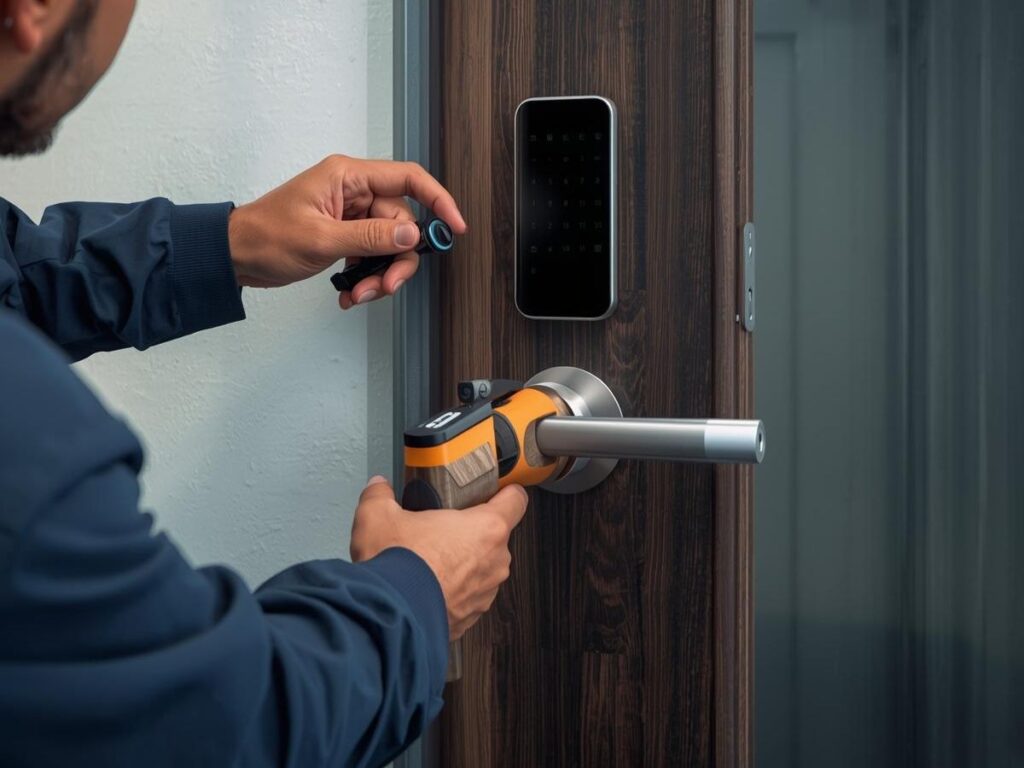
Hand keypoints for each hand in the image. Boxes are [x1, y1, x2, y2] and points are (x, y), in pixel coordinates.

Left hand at [228, 155, 466, 307]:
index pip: (408, 179)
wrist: (233, 255)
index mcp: (348, 177)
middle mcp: (353, 192)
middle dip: (395, 260)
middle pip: (401, 223)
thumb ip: (370, 237)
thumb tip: (411, 235)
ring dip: (379, 274)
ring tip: (359, 293)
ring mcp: (350, 216)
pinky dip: (365, 277)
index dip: (438, 200)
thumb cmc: (264, 235)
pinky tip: (349, 293)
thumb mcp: (321, 239)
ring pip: (388, 245)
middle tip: (384, 285)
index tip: (454, 227)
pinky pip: (370, 256)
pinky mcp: (344, 236)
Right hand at [350, 477, 528, 639]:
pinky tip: (427, 587)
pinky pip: (468, 596)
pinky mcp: (472, 618)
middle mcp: (495, 561)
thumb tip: (378, 488)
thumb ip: (380, 495)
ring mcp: (486, 593)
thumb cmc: (397, 565)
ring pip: (482, 569)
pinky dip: (453, 592)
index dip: (505, 493)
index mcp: (486, 528)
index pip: (516, 501)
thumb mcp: (378, 517)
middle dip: (470, 533)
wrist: (389, 618)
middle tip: (441, 530)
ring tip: (430, 562)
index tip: (494, 492)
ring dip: (463, 565)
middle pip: (494, 536)